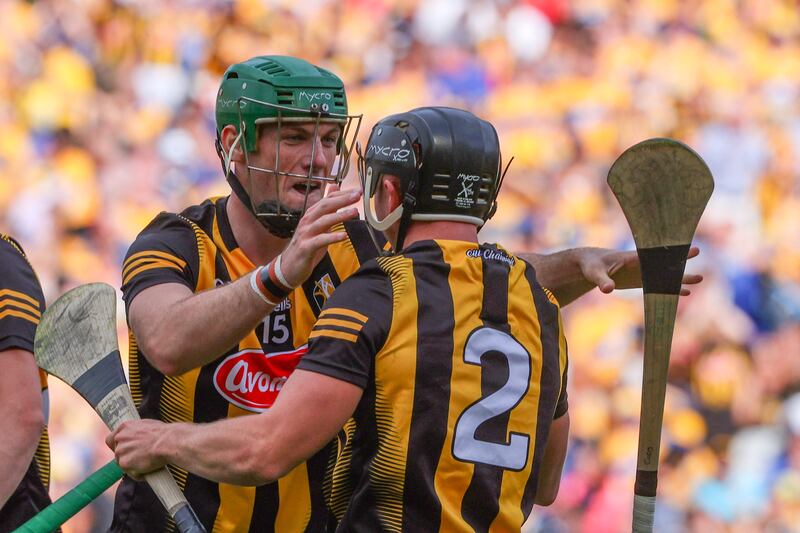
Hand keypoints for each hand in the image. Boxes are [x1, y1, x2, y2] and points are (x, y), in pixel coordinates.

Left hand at [106, 420, 169, 479]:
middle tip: (141, 458)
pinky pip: (131, 473)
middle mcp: (119, 438)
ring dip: (134, 466)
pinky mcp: (124, 463)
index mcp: (124, 427)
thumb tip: (138, 437)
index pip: (111, 439)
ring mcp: (120, 451)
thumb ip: (136, 432)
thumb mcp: (146, 425)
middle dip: (127, 457)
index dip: (117, 446)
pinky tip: (150, 469)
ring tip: (149, 464)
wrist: (168, 442)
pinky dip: (139, 474)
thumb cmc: (163, 433)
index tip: (125, 450)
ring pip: (124, 464)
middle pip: (117, 453)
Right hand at [279, 186, 360, 286]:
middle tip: (358, 195)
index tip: (358, 191)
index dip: (343, 193)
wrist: (288, 267)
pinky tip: (343, 236)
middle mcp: (308, 221)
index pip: (327, 199)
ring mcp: (306, 234)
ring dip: (340, 215)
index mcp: (312, 215)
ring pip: (323, 221)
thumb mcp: (318, 225)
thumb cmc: (306, 245)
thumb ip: (327, 208)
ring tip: (354, 212)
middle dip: (342, 199)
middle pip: (325, 206)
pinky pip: (319, 240)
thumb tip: (334, 188)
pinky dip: (332, 237)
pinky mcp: (305, 247)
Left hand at [579, 246, 701, 295]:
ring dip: (680, 277)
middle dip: (679, 258)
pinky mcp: (641, 281)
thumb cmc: (591, 266)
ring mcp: (642, 272)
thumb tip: (607, 290)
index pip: (650, 255)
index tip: (675, 249)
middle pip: (662, 261)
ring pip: (664, 274)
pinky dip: (671, 288)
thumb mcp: (594, 273)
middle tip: (697, 251)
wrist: (590, 266)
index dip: (664, 253)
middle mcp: (639, 263)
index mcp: (630, 257)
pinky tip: (686, 292)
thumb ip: (602, 281)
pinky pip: (659, 285)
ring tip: (700, 279)